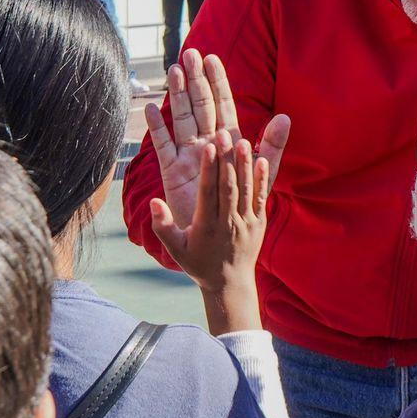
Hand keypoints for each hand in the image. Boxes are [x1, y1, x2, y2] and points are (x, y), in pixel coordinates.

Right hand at [143, 50, 289, 239]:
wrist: (221, 249)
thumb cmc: (240, 211)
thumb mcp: (262, 178)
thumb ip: (272, 149)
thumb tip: (285, 116)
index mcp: (229, 144)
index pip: (224, 107)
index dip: (218, 83)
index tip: (212, 59)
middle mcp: (207, 145)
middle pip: (201, 107)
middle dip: (195, 80)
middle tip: (190, 54)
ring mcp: (188, 156)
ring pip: (181, 119)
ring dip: (176, 96)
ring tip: (172, 71)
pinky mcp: (172, 173)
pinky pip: (163, 146)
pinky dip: (156, 129)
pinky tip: (150, 109)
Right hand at [148, 133, 269, 332]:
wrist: (229, 283)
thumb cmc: (198, 263)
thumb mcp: (175, 249)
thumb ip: (162, 226)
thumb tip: (154, 202)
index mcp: (206, 226)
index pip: (208, 193)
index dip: (208, 170)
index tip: (208, 147)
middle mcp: (228, 222)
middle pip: (227, 186)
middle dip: (226, 159)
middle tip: (224, 134)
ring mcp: (246, 222)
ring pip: (245, 189)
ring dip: (244, 164)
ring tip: (243, 142)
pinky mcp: (259, 222)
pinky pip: (260, 198)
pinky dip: (262, 179)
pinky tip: (263, 159)